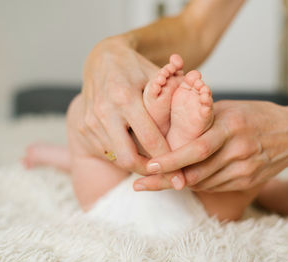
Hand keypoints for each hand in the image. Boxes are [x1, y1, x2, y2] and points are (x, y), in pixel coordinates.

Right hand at [79, 36, 185, 188]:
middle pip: (129, 158)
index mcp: (125, 97)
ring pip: (117, 158)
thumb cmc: (133, 66)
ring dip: (136, 164)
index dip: (167, 157)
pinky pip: (107, 152)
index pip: (150, 138)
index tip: (180, 171)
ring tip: (154, 165)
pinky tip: (136, 150)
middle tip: (166, 176)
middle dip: (149, 171)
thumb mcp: (155, 73)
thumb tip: (204, 102)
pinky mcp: (83, 129)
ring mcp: (90, 122)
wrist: (99, 59)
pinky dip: (122, 155)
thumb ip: (176, 90)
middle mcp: (104, 112)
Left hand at [134, 100, 287, 190]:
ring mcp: (244, 169)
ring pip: (203, 183)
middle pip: (196, 172)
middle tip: (139, 184)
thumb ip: (202, 119)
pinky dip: (195, 184)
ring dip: (177, 184)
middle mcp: (238, 150)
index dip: (170, 160)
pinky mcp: (247, 181)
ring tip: (152, 184)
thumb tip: (171, 127)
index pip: (195, 148)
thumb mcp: (230, 107)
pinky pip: (214, 186)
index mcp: (231, 126)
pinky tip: (180, 182)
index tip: (147, 166)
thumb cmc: (257, 115)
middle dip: (165, 180)